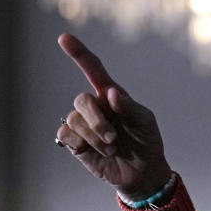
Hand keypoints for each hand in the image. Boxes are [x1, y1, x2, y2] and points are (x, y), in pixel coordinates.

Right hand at [55, 33, 171, 198]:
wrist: (141, 172)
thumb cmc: (146, 142)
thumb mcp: (145, 123)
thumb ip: (130, 107)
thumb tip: (110, 93)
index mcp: (112, 95)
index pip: (93, 69)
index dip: (79, 53)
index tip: (64, 37)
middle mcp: (95, 106)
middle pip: (82, 99)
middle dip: (97, 121)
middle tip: (114, 139)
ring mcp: (83, 123)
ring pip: (74, 120)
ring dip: (95, 137)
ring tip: (112, 148)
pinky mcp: (75, 141)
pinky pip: (65, 134)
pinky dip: (81, 143)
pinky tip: (96, 151)